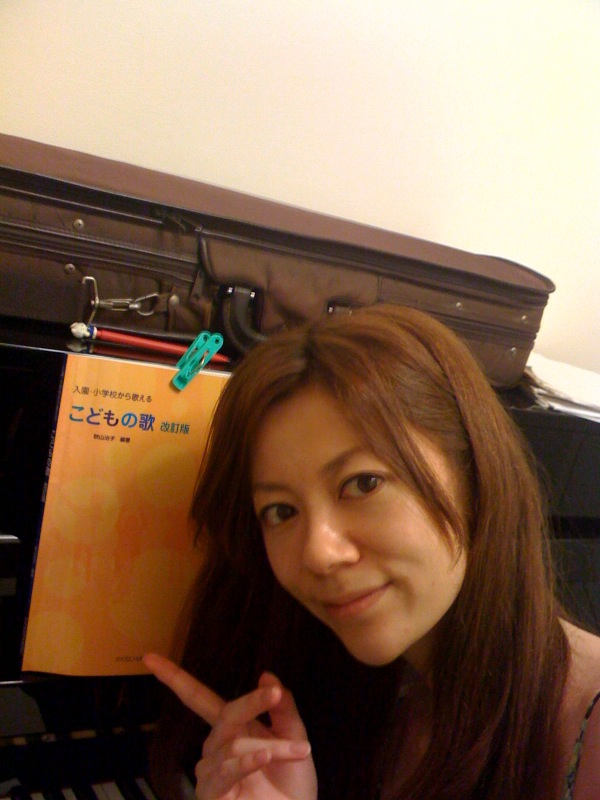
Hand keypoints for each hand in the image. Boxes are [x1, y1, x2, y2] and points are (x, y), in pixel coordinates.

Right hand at [143, 653, 317, 799]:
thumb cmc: (293, 781)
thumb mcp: (294, 736)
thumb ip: (282, 706)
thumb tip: (266, 675)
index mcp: (229, 728)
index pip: (197, 697)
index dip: (174, 677)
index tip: (150, 657)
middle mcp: (214, 747)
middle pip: (226, 714)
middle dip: (253, 703)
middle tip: (276, 695)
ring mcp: (210, 772)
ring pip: (236, 744)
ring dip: (272, 747)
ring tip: (300, 751)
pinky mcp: (213, 794)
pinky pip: (228, 770)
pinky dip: (248, 761)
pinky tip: (264, 756)